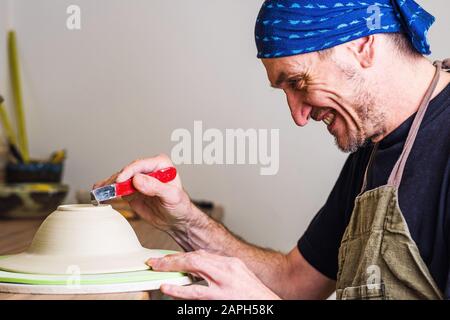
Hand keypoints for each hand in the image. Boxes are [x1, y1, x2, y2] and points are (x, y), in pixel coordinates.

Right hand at [93, 154, 196, 232]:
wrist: (177, 220)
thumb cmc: (180, 206)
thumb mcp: (171, 196)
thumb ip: (156, 187)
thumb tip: (137, 179)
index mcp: (161, 164)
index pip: (141, 164)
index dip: (129, 171)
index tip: (120, 180)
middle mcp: (148, 170)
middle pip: (127, 171)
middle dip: (115, 180)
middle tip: (106, 188)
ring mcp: (139, 180)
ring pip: (120, 180)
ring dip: (108, 185)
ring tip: (98, 191)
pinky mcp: (132, 191)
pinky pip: (118, 189)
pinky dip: (108, 191)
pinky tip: (99, 192)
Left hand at [147, 250, 279, 299]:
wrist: (267, 306)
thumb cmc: (253, 296)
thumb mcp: (238, 277)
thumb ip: (219, 272)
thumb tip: (197, 270)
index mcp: (231, 264)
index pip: (202, 255)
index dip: (183, 256)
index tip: (169, 258)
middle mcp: (228, 269)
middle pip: (196, 257)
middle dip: (174, 258)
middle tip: (156, 261)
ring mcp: (224, 283)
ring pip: (195, 268)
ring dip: (173, 267)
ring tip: (157, 269)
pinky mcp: (220, 298)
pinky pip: (195, 293)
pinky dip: (179, 290)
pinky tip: (167, 288)